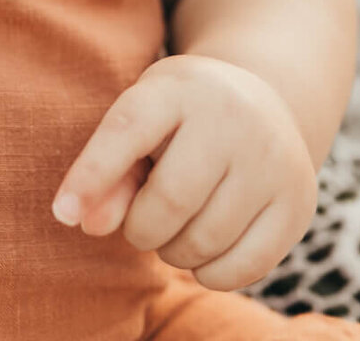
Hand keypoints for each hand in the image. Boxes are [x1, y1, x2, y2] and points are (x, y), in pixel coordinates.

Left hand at [51, 55, 318, 289]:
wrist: (266, 100)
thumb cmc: (182, 117)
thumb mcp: (142, 120)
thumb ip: (109, 170)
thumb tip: (85, 223)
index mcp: (179, 87)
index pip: (128, 130)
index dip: (91, 175)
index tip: (62, 213)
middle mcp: (232, 118)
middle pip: (169, 201)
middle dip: (140, 228)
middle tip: (141, 223)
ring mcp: (273, 161)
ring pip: (204, 241)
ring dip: (173, 251)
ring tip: (174, 227)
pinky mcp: (297, 205)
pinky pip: (241, 268)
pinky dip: (209, 272)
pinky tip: (205, 246)